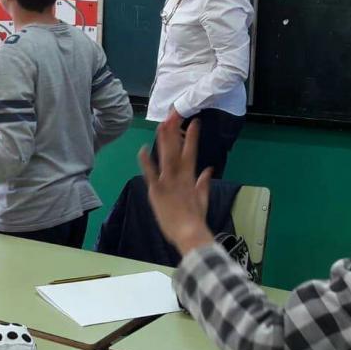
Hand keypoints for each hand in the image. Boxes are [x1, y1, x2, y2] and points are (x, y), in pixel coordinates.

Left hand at [138, 113, 213, 255]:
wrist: (188, 233)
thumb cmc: (195, 219)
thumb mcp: (203, 199)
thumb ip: (204, 183)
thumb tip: (208, 170)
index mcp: (191, 178)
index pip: (192, 152)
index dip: (193, 137)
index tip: (194, 123)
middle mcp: (179, 176)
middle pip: (176, 150)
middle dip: (174, 132)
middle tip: (172, 116)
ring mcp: (167, 182)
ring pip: (165, 157)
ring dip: (163, 140)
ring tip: (161, 125)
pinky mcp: (156, 191)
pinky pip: (150, 174)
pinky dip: (146, 162)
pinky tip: (142, 149)